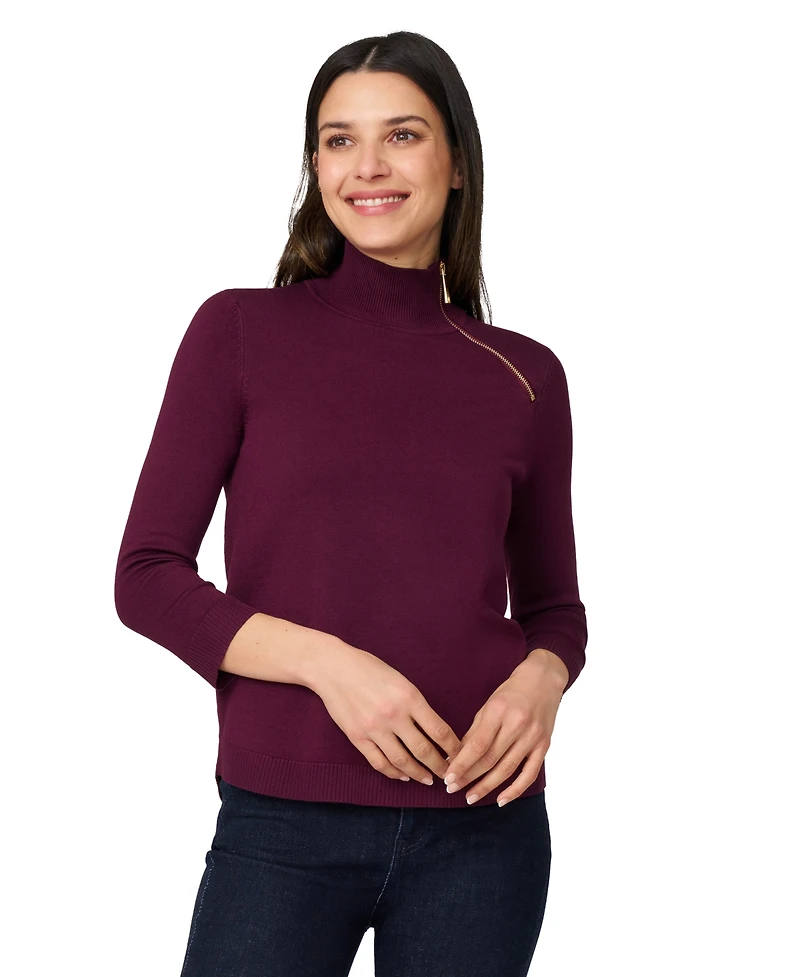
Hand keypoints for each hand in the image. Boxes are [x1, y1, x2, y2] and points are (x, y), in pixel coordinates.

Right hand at [311, 641, 462, 785]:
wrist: (333, 667)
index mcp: (409, 697)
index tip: (460, 755)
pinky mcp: (357, 737)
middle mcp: (393, 715)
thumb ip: (415, 703)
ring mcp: (374, 728)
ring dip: (418, 774)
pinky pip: (379, 762)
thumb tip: (434, 729)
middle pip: (424, 750)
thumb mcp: (400, 679)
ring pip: (402, 761)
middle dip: (440, 766)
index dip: (452, 747)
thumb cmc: (369, 668)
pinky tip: (402, 775)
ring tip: (428, 780)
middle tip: (449, 775)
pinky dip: (393, 772)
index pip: (439, 730)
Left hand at [442, 648, 568, 805]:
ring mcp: (533, 737)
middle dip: (469, 777)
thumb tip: (456, 756)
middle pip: (490, 759)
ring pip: (507, 769)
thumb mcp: (489, 704)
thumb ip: (474, 731)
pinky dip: (515, 789)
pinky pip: (529, 774)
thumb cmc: (511, 692)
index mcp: (499, 711)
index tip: (448, 778)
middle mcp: (517, 725)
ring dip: (487, 786)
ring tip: (471, 797)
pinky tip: (501, 800)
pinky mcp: (544, 746)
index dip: (462, 764)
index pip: (477, 744)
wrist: (544, 680)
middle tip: (453, 789)